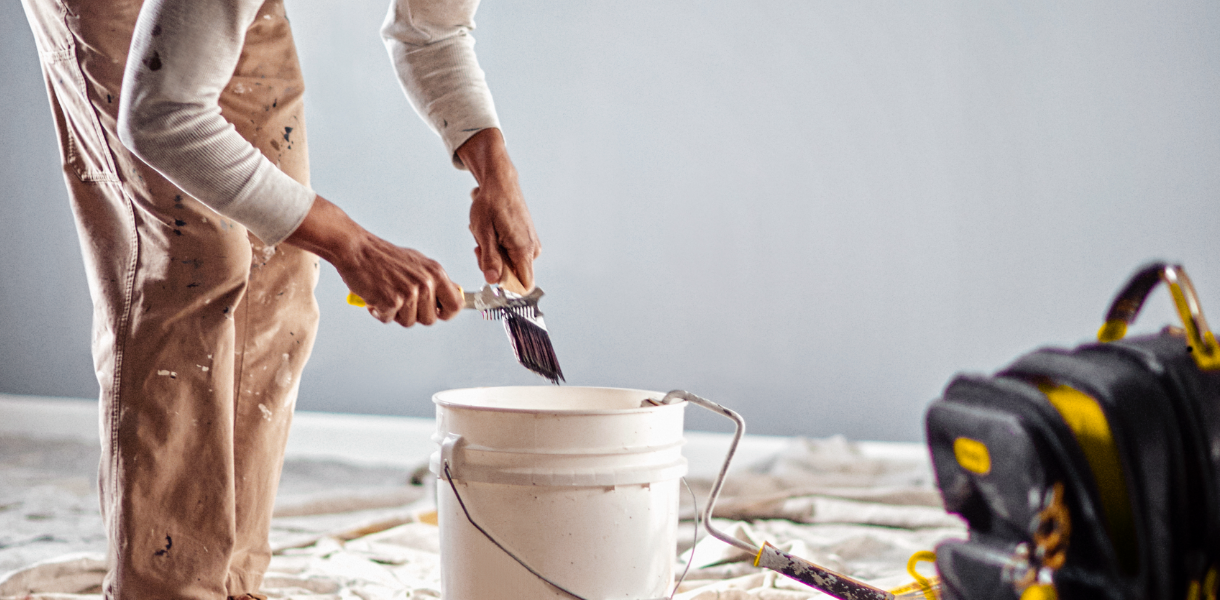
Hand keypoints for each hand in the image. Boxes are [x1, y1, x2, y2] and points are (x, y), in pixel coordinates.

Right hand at [284, 195, 462, 326]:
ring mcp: (409, 293)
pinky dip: (380, 312)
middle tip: (400, 299)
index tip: (437, 313)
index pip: (456, 304)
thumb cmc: (384, 257)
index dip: (446, 313)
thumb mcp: (418, 263)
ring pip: (409, 322)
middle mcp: (426, 283)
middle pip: (430, 319)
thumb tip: (454, 294)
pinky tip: (375, 295)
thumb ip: (435, 280)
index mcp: (436, 273)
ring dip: (395, 313)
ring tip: (386, 293)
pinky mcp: (392, 301)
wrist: (357, 249)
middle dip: (414, 315)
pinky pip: (389, 319)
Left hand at [456, 128, 540, 289]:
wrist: (500, 182)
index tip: (490, 272)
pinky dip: (498, 248)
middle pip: (513, 276)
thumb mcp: (483, 231)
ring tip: (486, 236)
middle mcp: (532, 249)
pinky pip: (512, 254)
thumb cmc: (491, 203)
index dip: (505, 286)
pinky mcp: (527, 240)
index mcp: (523, 249)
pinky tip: (492, 233)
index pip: (524, 286)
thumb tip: (492, 281)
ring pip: (511, 265)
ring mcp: (531, 244)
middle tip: (480, 247)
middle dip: (493, 266)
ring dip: (494, 256)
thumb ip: (489, 258)